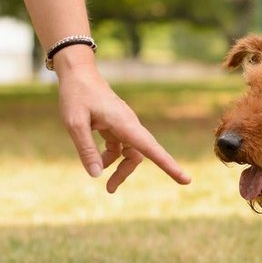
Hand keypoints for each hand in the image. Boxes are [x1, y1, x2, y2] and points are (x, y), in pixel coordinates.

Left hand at [54, 46, 190, 192]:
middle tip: (109, 190)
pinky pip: (121, 147)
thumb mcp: (74, 123)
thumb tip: (97, 175)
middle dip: (127, 173)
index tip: (186, 180)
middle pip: (139, 155)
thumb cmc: (76, 95)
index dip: (169, 166)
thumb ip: (86, 149)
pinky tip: (98, 160)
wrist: (78, 72)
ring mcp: (125, 126)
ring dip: (119, 168)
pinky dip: (111, 156)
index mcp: (125, 124)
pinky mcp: (118, 126)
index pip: (152, 149)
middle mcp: (130, 126)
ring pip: (131, 153)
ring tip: (104, 182)